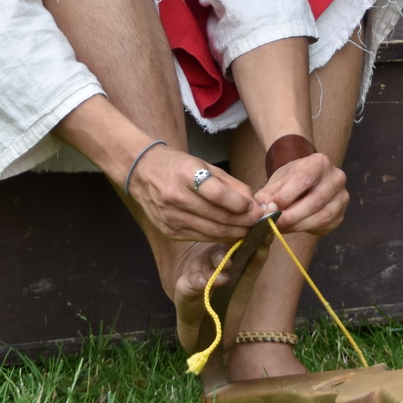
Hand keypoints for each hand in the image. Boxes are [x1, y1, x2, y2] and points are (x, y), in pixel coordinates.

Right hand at [127, 144, 261, 240]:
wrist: (142, 173)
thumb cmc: (177, 166)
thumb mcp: (204, 165)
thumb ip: (230, 184)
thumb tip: (253, 202)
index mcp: (185, 175)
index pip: (218, 195)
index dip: (241, 204)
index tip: (256, 207)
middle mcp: (176, 198)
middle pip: (218, 217)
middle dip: (244, 222)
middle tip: (259, 222)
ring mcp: (171, 217)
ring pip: (213, 232)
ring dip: (236, 233)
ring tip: (250, 229)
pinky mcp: (170, 231)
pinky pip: (202, 237)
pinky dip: (220, 237)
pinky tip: (231, 232)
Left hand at [253, 152, 347, 234]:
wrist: (307, 181)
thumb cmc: (293, 179)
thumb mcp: (279, 180)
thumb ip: (269, 193)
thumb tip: (264, 208)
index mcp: (320, 162)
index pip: (304, 179)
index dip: (286, 195)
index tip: (271, 207)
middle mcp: (336, 177)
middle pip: (315, 200)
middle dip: (292, 215)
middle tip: (274, 222)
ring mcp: (342, 196)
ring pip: (322, 216)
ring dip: (298, 224)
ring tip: (281, 226)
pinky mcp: (341, 214)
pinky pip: (325, 225)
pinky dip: (306, 228)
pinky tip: (293, 227)